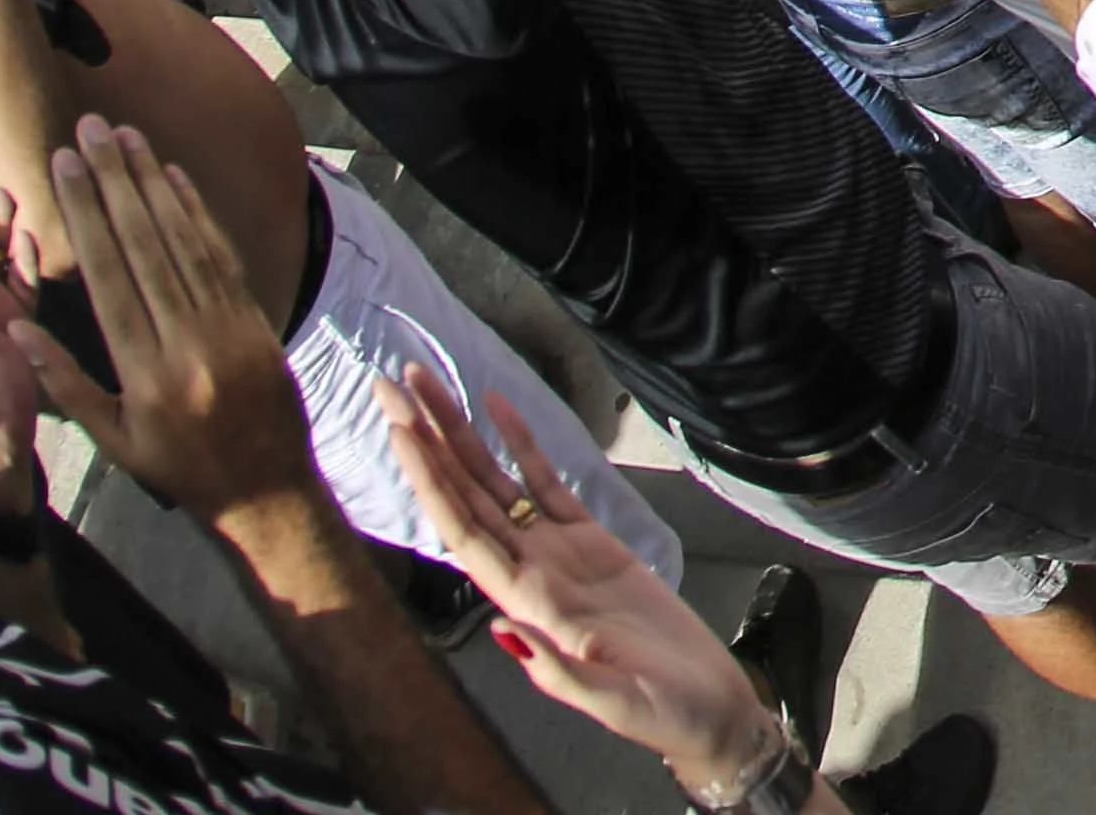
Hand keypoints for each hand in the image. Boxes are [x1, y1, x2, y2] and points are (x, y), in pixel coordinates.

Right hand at [26, 125, 311, 528]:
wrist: (267, 486)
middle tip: (91, 129)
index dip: (85, 216)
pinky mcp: (254, 315)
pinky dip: (198, 212)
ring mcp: (226, 322)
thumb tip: (14, 329)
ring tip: (128, 136)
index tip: (64, 167)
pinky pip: (222, 255)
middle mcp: (186, 337)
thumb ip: (65, 383)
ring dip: (153, 184)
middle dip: (114, 182)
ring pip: (183, 240)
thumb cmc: (177, 468)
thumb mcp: (111, 439)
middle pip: (144, 244)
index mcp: (144, 368)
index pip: (108, 276)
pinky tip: (175, 176)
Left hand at [379, 365, 777, 791]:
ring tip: (428, 386)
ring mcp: (557, 555)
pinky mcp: (592, 544)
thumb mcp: (610, 700)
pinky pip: (547, 485)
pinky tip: (501, 410)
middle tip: (394, 385)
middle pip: (466, 496)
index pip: (464, 531)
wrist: (701, 707)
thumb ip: (559, 670)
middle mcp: (529, 573)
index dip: (433, 481)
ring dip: (460, 435)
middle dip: (428, 441)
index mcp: (527, 606)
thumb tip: (507, 628)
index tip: (402, 432)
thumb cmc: (660, 710)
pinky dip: (522, 446)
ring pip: (496, 482)